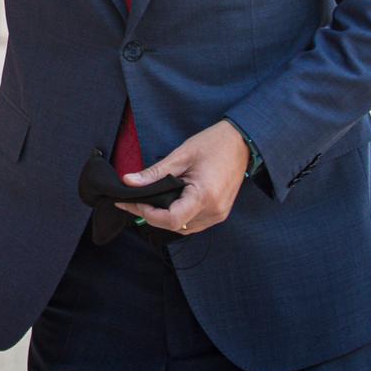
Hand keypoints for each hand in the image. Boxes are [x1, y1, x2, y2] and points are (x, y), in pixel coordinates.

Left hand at [114, 121, 251, 235]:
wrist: (241, 142)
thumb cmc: (213, 144)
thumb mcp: (180, 156)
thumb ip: (154, 173)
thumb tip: (129, 182)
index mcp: (204, 196)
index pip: (171, 220)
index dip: (148, 213)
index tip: (135, 201)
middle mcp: (214, 211)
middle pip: (175, 226)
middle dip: (151, 215)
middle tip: (133, 200)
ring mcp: (219, 214)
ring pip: (183, 228)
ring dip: (164, 218)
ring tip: (147, 201)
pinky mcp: (220, 213)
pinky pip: (193, 223)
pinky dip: (178, 216)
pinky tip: (166, 203)